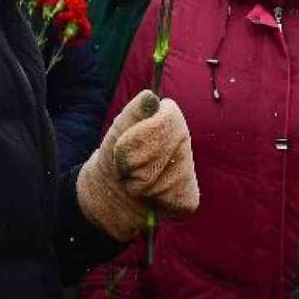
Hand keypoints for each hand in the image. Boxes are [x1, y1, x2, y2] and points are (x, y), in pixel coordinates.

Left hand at [78, 90, 199, 240]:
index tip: (121, 148)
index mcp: (169, 118)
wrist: (108, 192)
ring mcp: (189, 169)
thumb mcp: (117, 132)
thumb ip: (133, 113)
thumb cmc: (113, 157)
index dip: (140, 138)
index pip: (169, 119)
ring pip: (164, 180)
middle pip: (163, 153)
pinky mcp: (189, 197)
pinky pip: (172, 199)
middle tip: (126, 169)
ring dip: (140, 186)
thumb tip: (150, 97)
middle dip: (135, 166)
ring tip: (135, 183)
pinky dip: (152, 201)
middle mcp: (184, 141)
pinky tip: (148, 197)